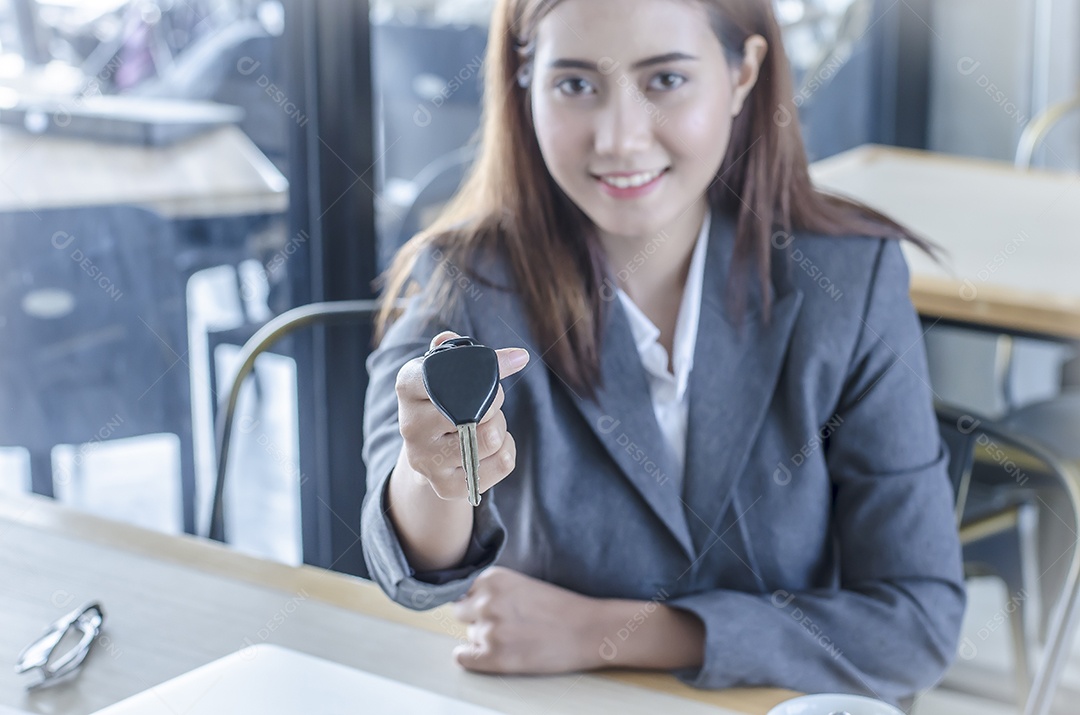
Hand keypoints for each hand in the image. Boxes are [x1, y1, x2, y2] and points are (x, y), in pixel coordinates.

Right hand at [394, 332, 528, 500]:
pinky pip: (502, 463)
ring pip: (491, 438)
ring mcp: (426, 460)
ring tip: (487, 425)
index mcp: (408, 388)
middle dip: (495, 404)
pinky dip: (507, 450)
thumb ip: (473, 356)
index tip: (493, 378)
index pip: (449, 376)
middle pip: (476, 411)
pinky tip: (491, 448)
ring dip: (500, 427)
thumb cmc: (442, 403)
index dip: (483, 379)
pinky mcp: (446, 487)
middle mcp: (411, 426)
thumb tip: (520, 357)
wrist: (426, 454)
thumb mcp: (447, 373)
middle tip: (488, 403)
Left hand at [451, 566, 601, 673]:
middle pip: (460, 613)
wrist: (588, 630)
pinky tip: (487, 655)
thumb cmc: (560, 607)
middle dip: (475, 619)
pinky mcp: (495, 656)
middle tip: (502, 624)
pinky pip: (464, 658)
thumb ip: (493, 589)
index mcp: (493, 578)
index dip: (473, 600)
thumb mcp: (522, 584)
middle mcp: (486, 601)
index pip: (461, 589)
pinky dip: (470, 658)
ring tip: (513, 639)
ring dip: (483, 639)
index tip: (483, 607)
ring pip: (469, 636)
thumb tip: (464, 602)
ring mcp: (489, 629)